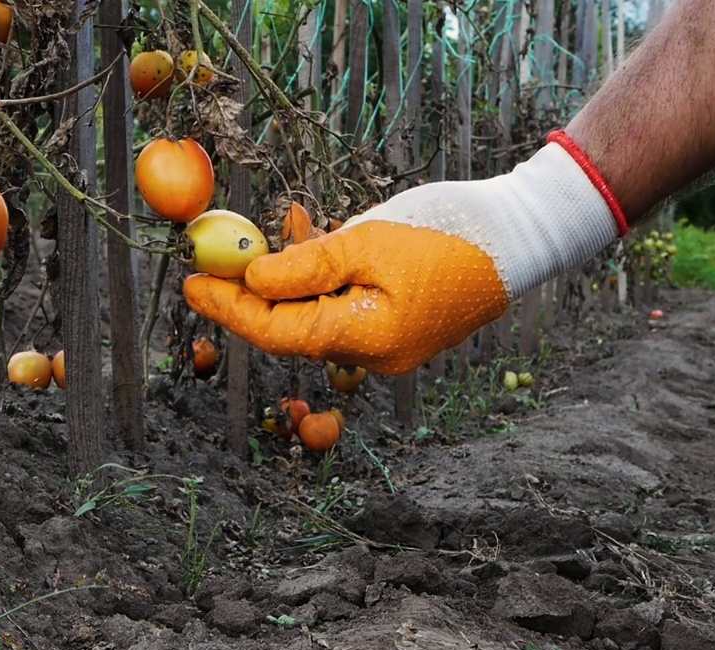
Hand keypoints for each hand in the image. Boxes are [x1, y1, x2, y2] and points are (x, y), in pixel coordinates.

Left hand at [183, 139, 623, 375]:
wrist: (524, 234)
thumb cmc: (451, 231)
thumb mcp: (367, 241)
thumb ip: (305, 266)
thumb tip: (252, 280)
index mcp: (365, 339)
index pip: (276, 332)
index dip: (228, 308)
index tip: (189, 284)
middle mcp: (374, 355)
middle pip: (293, 326)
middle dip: (254, 290)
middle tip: (219, 253)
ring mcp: (390, 344)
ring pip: (318, 313)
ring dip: (290, 277)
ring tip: (278, 229)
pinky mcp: (401, 326)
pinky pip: (345, 307)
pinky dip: (323, 277)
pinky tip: (316, 238)